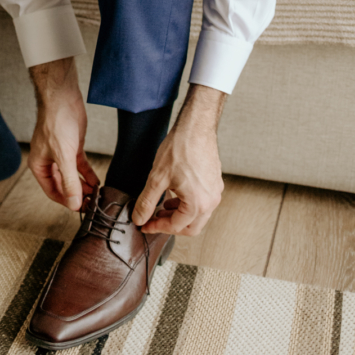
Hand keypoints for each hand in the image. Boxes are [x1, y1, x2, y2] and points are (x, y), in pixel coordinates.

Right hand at [27, 57, 99, 210]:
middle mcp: (48, 162)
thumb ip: (69, 181)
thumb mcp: (64, 156)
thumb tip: (74, 204)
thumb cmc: (56, 123)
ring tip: (96, 194)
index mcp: (39, 165)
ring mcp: (61, 155)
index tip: (81, 208)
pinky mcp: (72, 147)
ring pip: (72, 176)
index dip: (66, 201)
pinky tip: (96, 181)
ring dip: (83, 185)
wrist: (63, 98)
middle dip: (76, 194)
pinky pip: (80, 166)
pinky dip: (87, 174)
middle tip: (92, 202)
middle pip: (63, 185)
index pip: (53, 191)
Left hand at [131, 84, 225, 236]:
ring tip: (163, 206)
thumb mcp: (157, 178)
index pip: (176, 226)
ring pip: (198, 216)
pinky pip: (203, 203)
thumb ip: (147, 202)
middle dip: (171, 225)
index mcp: (197, 204)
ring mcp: (215, 192)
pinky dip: (188, 205)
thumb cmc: (180, 148)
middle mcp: (211, 201)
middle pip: (191, 228)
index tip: (145, 224)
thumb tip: (139, 218)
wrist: (196, 127)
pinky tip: (175, 194)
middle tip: (154, 219)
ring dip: (180, 215)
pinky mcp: (215, 182)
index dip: (157, 227)